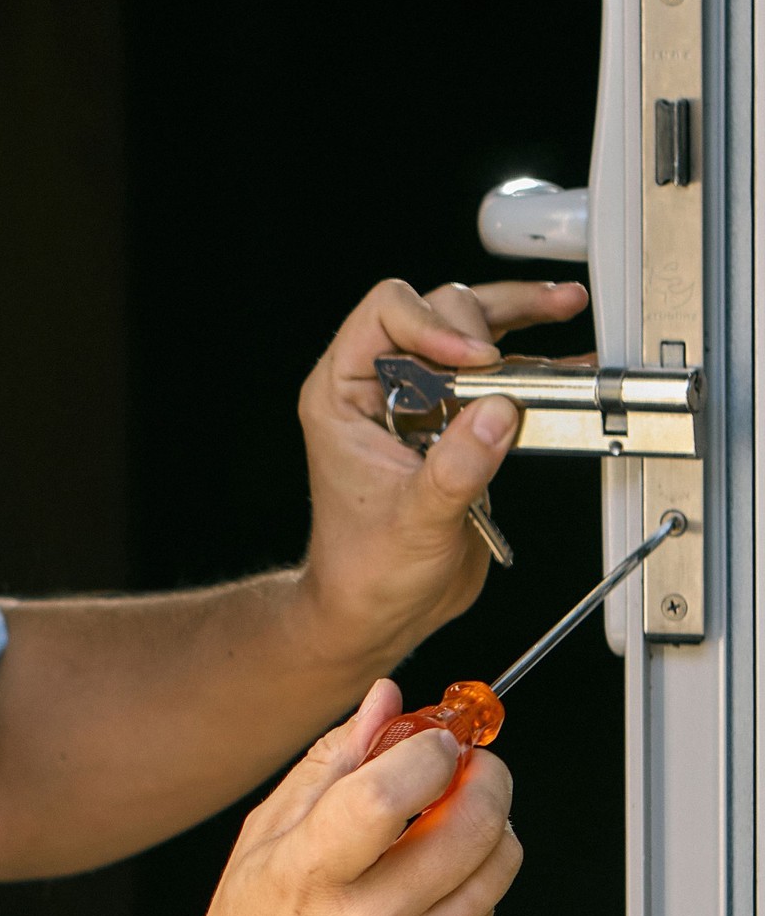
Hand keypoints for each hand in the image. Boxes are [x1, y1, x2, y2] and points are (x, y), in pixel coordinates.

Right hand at [161, 680, 521, 915]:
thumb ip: (329, 766)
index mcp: (306, 877)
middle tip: (469, 766)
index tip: (435, 738)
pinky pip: (490, 910)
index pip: (394, 791)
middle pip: (472, 821)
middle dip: (486, 774)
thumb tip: (385, 703)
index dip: (432, 747)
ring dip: (492, 823)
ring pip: (500, 862)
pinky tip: (432, 886)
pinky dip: (475, 882)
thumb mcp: (262, 845)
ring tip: (453, 822)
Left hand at [295, 275, 589, 665]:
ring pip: (472, 329)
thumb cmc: (365, 572)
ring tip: (562, 305)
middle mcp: (381, 388)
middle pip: (437, 311)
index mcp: (342, 396)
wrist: (381, 610)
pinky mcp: (459, 421)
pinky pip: (498, 374)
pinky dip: (536, 361)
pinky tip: (572, 354)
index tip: (474, 360)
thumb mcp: (412, 524)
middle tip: (507, 368)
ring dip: (518, 315)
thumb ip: (455, 469)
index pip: (386, 315)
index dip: (434, 323)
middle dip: (482, 325)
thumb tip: (497, 413)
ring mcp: (424, 400)